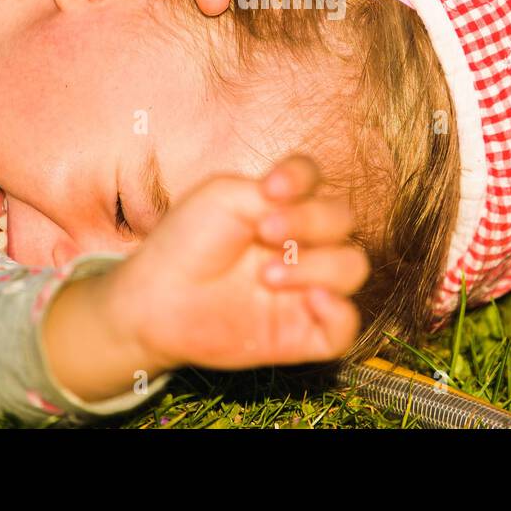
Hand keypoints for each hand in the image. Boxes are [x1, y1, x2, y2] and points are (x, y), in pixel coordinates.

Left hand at [109, 155, 369, 371]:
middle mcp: (303, 242)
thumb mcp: (222, 197)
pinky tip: (312, 301)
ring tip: (268, 275)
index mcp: (282, 205)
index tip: (272, 188)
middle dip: (311, 222)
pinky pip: (346, 327)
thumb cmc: (186, 242)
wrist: (157, 300)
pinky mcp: (303, 332)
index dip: (304, 178)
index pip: (315, 179)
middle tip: (266, 231)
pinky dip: (339, 312)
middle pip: (343, 220)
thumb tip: (306, 210)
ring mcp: (306, 286)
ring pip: (353, 268)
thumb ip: (271, 194)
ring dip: (319, 265)